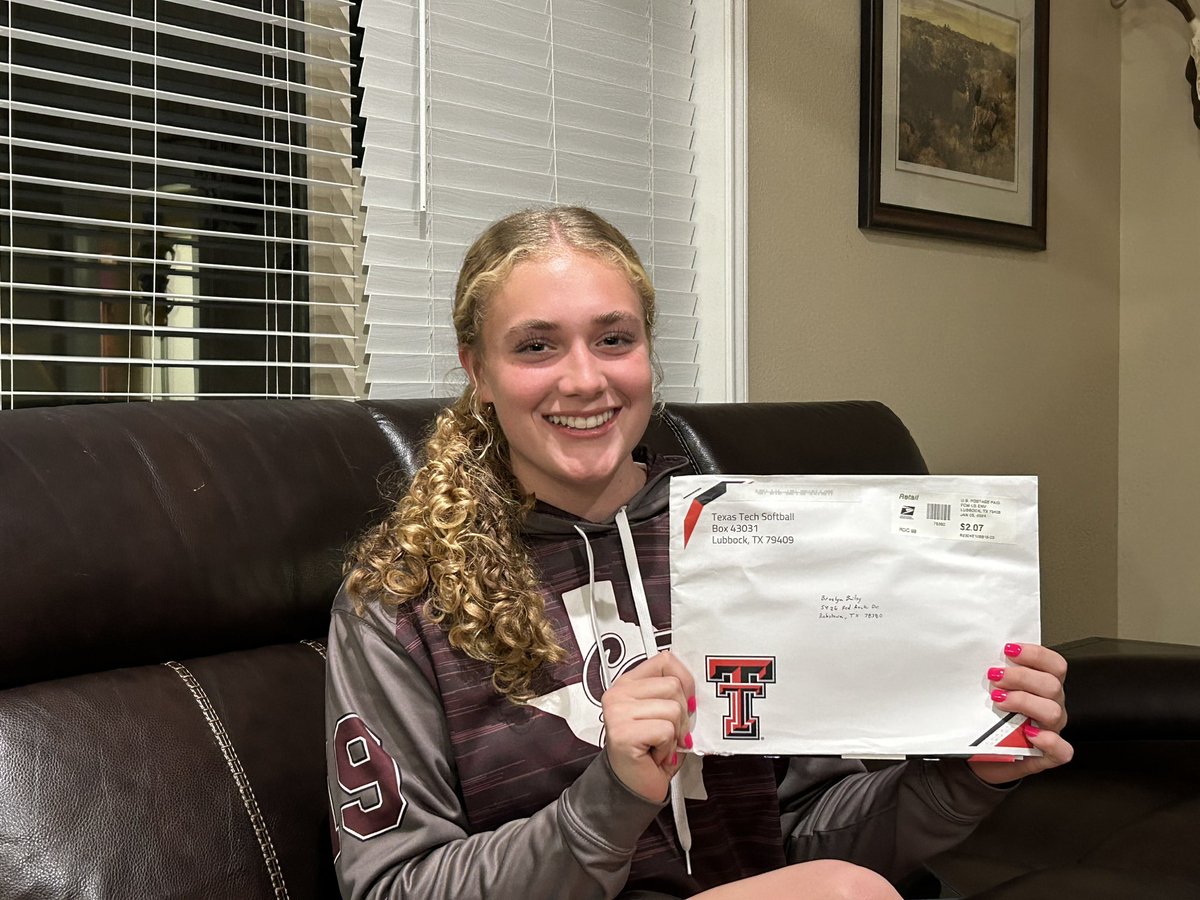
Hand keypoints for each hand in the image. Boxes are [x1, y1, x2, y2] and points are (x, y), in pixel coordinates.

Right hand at [601, 650, 694, 801]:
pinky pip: (666, 730)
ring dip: (675, 734)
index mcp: (629, 682)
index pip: (665, 660)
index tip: (685, 702)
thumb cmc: (651, 752)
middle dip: (682, 716)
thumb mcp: (663, 714)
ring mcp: (617, 711)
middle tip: (668, 734)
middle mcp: (619, 693)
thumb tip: (698, 687)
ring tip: (660, 745)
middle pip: (674, 686)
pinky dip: (668, 747)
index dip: (684, 680)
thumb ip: (674, 694)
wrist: (634, 787)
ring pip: (673, 709)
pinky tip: (655, 754)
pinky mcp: (623, 732)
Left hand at [969, 642, 1073, 784]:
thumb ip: (994, 674)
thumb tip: (979, 654)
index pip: (1054, 665)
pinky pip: (1062, 750)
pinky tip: (1030, 734)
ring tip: (999, 701)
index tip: (1008, 650)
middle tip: (995, 677)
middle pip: (1052, 685)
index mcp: (1042, 687)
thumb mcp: (991, 692)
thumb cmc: (988, 720)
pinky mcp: (1048, 756)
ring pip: (1053, 712)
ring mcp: (1052, 731)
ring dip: (1025, 702)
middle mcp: (1051, 706)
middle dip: (1021, 677)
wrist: (982, 754)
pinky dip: (1048, 741)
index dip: (1035, 654)